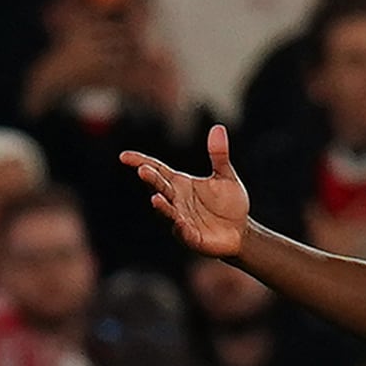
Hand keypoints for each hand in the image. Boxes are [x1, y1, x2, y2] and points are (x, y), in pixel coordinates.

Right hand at [127, 124, 252, 259]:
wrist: (240, 232)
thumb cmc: (228, 204)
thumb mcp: (225, 176)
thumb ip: (219, 155)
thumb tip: (218, 127)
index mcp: (180, 183)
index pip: (157, 170)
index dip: (141, 162)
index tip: (124, 156)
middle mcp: (176, 201)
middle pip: (160, 188)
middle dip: (151, 180)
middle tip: (142, 170)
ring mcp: (181, 220)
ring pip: (167, 212)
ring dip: (161, 206)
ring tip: (155, 199)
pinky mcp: (192, 237)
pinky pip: (184, 232)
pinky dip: (181, 227)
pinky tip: (180, 222)